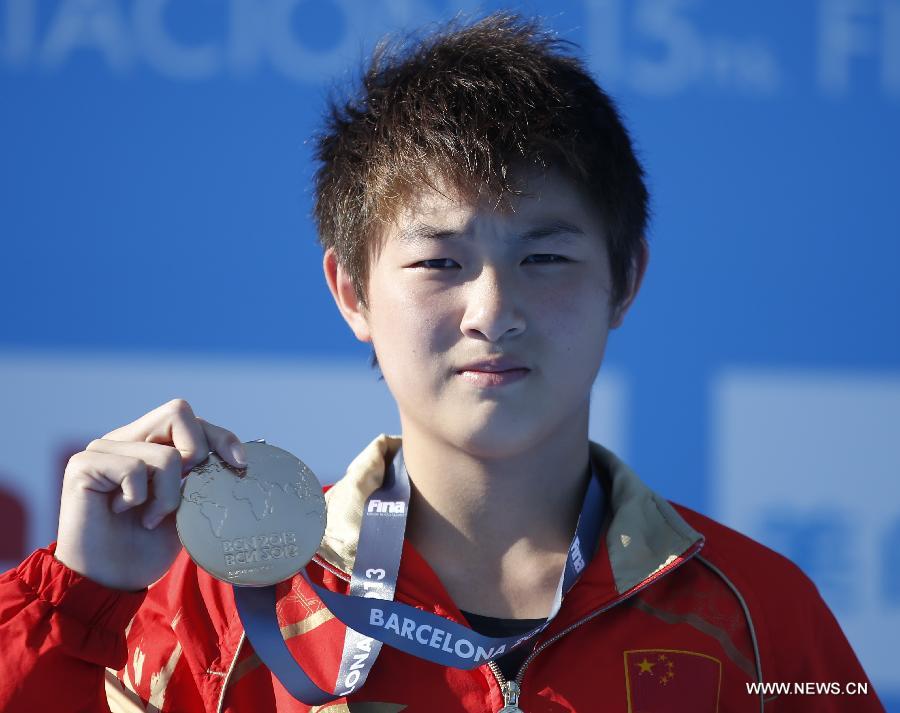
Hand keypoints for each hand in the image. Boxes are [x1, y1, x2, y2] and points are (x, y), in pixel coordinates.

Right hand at [54, 398, 245, 590]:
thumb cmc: (148, 546)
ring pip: (165, 454)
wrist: (111, 581)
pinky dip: (138, 499)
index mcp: (149, 444)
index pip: (190, 419)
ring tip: (149, 518)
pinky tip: (121, 512)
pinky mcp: (83, 464)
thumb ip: (203, 476)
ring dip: (168, 496)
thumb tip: (239, 457)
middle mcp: (126, 439)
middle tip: (186, 489)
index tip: (240, 464)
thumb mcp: (188, 506)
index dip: (220, 436)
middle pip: (178, 412)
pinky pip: (133, 469)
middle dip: (197, 453)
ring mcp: (103, 448)